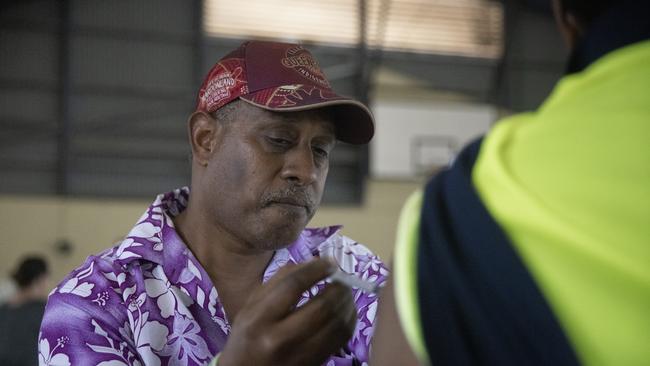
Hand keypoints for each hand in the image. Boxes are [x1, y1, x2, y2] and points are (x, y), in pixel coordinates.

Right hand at [217, 259, 357, 365]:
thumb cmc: (247, 337)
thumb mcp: (251, 307)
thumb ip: (279, 281)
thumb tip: (313, 262)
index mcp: (260, 319)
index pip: (294, 285)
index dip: (316, 269)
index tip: (329, 261)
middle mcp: (280, 339)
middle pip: (322, 306)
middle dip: (339, 286)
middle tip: (341, 276)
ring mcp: (301, 355)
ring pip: (337, 323)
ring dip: (347, 302)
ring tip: (344, 290)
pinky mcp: (315, 363)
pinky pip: (342, 338)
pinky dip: (349, 319)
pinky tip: (345, 309)